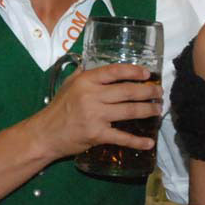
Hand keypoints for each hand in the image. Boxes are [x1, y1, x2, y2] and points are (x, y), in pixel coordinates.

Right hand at [28, 63, 161, 160]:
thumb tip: (94, 61)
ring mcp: (95, 116)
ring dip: (147, 111)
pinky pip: (121, 137)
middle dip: (148, 92)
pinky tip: (149, 142)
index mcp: (86, 81)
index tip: (147, 74)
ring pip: (129, 111)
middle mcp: (92, 96)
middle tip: (159, 93)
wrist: (46, 134)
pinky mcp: (97, 134)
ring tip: (158, 110)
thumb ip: (83, 74)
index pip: (114, 72)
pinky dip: (137, 141)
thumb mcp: (68, 84)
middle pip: (127, 91)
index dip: (134, 71)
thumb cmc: (58, 108)